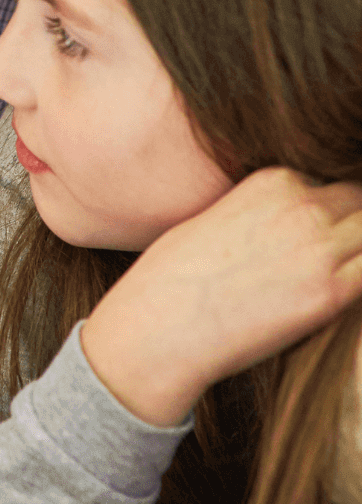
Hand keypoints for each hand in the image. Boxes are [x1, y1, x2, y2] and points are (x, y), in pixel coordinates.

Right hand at [82, 169, 361, 425]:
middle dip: (353, 227)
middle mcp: (303, 206)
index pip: (333, 184)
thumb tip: (289, 236)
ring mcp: (322, 248)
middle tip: (328, 259)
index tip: (320, 237)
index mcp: (273, 181)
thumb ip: (263, 214)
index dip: (332, 212)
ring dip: (357, 252)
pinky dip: (360, 278)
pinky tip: (334, 297)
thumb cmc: (174, 278)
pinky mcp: (332, 294)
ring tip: (328, 278)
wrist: (161, 322)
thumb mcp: (215, 219)